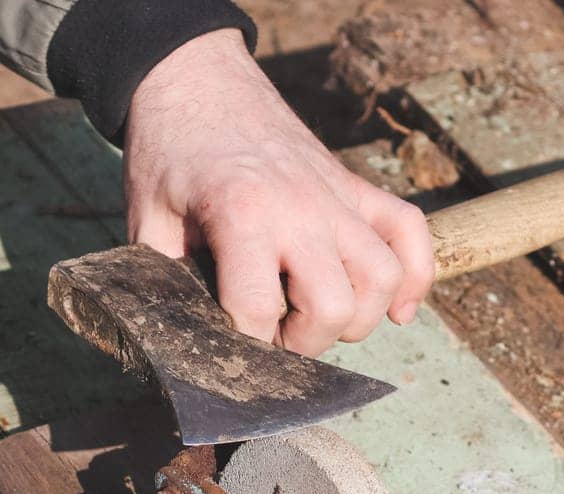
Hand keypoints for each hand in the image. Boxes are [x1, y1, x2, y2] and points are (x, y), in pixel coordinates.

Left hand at [123, 29, 433, 356]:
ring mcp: (335, 195)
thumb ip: (167, 281)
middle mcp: (300, 207)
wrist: (197, 78)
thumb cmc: (169, 154)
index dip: (245, 345)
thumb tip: (186, 337)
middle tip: (277, 336)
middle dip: (305, 342)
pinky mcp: (355, 186)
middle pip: (334, 306)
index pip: (258, 311)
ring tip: (320, 319)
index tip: (232, 345)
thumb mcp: (148, 220)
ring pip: (383, 278)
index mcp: (243, 215)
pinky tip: (396, 309)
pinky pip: (410, 233)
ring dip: (357, 317)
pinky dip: (415, 276)